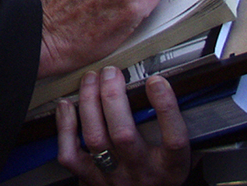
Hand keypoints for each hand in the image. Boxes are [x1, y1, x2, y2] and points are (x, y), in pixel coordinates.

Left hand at [56, 67, 190, 185]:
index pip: (174, 140)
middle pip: (124, 134)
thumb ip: (177, 128)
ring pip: (95, 137)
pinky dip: (65, 126)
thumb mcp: (176, 158)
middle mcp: (141, 172)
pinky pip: (70, 153)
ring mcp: (112, 177)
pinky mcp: (88, 178)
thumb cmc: (157, 175)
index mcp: (169, 168)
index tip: (157, 81)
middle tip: (112, 72)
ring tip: (91, 78)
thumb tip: (181, 87)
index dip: (166, 108)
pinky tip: (67, 105)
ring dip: (90, 101)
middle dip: (113, 96)